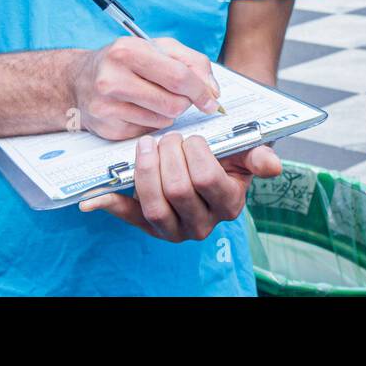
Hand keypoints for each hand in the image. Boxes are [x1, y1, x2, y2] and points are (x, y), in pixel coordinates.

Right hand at [70, 36, 221, 139]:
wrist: (78, 80)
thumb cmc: (124, 61)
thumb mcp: (157, 47)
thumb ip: (191, 61)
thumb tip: (212, 90)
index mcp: (127, 51)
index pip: (178, 76)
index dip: (201, 90)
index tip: (211, 99)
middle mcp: (112, 79)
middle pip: (173, 103)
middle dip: (186, 102)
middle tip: (183, 96)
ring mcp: (107, 107)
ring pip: (163, 120)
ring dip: (169, 111)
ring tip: (156, 97)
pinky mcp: (108, 128)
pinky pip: (149, 131)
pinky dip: (153, 121)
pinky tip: (140, 108)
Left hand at [78, 133, 282, 240]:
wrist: (211, 161)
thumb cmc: (228, 153)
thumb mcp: (247, 151)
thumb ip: (258, 155)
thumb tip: (273, 167)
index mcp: (228, 204)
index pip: (206, 180)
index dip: (195, 154)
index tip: (191, 137)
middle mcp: (202, 224)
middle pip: (178, 191)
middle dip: (168, 157)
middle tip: (168, 136)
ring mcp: (173, 229)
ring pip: (154, 206)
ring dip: (145, 172)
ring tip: (146, 145)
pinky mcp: (148, 226)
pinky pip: (128, 217)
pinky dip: (109, 205)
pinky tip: (92, 196)